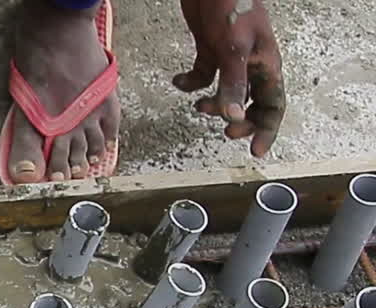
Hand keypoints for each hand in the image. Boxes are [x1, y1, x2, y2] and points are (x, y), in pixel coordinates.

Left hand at [173, 0, 284, 157]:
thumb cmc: (233, 7)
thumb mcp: (232, 50)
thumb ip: (233, 85)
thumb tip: (231, 118)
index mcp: (265, 66)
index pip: (273, 105)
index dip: (266, 129)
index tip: (255, 151)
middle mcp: (249, 65)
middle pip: (251, 103)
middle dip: (240, 120)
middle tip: (225, 131)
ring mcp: (229, 58)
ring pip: (225, 92)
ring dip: (213, 104)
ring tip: (199, 108)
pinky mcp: (209, 50)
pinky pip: (202, 75)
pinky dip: (190, 83)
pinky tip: (177, 82)